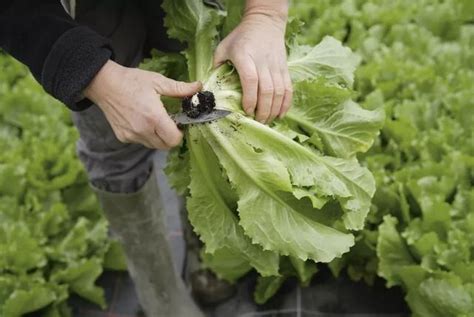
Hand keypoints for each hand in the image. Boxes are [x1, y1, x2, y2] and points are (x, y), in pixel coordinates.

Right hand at [84, 60, 200, 148]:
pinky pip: (141, 142)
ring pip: (153, 145)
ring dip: (159, 138)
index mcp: (154, 117)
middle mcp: (143, 130)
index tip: (179, 123)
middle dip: (171, 137)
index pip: (174, 139)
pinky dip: (146, 136)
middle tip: (170, 122)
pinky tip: (142, 121)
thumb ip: (180, 89)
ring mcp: (132, 135)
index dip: (180, 133)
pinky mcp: (123, 137)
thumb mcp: (158, 81)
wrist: (104, 84)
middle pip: (166, 146)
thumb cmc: (132, 81)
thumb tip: (198, 87)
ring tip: (155, 121)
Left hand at [213, 7, 291, 122]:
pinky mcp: (284, 68)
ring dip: (273, 109)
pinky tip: (280, 115)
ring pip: (279, 92)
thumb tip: (210, 88)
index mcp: (245, 57)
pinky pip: (288, 89)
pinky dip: (286, 104)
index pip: (250, 80)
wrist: (265, 22)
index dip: (250, 98)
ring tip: (266, 121)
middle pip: (267, 90)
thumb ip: (216, 66)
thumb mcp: (223, 47)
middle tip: (256, 122)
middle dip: (263, 110)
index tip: (247, 111)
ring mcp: (276, 66)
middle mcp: (262, 62)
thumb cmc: (240, 37)